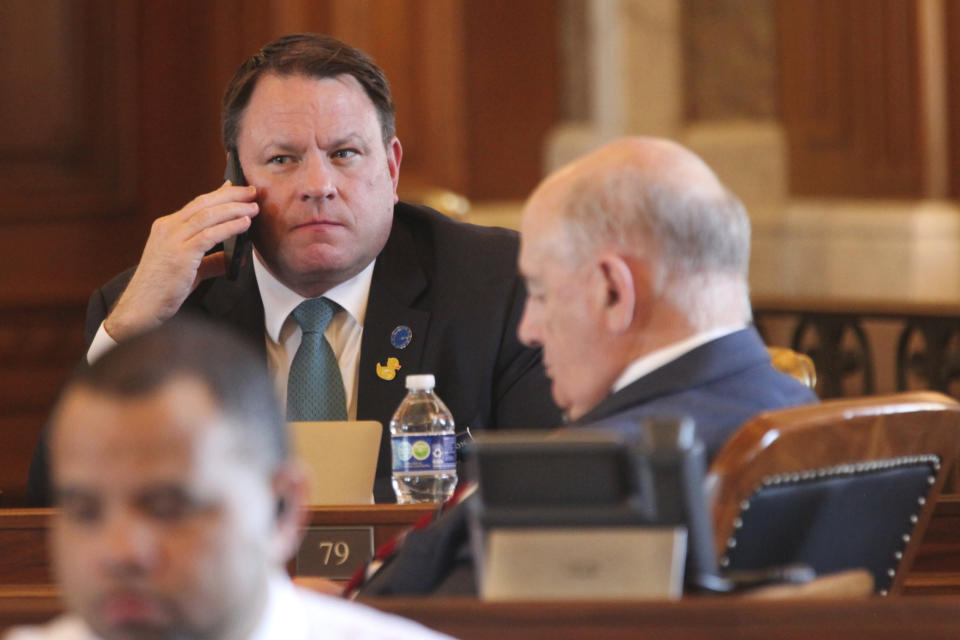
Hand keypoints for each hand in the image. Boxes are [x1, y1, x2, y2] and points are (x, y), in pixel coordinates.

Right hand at [104, 181, 258, 340]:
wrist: (141, 307)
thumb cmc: (162, 290)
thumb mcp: (190, 269)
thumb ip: (210, 260)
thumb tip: (233, 258)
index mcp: (167, 227)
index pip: (197, 204)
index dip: (220, 194)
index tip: (237, 188)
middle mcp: (168, 228)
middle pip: (204, 203)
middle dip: (231, 195)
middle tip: (252, 192)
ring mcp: (173, 240)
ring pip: (208, 215)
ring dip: (235, 209)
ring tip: (254, 208)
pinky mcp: (181, 255)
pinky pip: (210, 235)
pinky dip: (229, 227)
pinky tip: (244, 224)